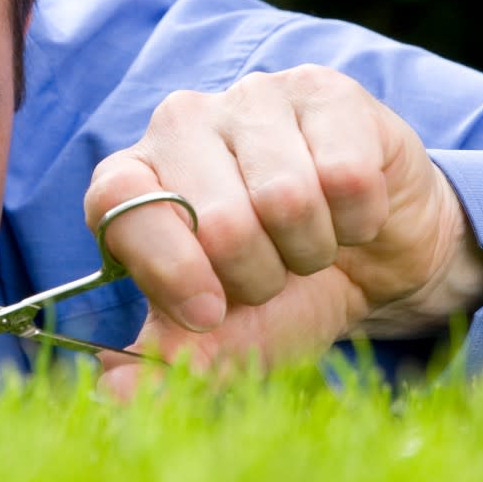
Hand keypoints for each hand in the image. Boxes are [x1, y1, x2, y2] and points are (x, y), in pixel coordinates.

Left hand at [84, 64, 482, 395]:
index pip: (118, 203)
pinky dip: (357, 220)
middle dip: (258, 276)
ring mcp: (252, 98)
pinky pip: (347, 174)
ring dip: (310, 249)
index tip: (207, 314)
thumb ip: (166, 364)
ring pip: (287, 198)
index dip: (165, 266)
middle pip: (217, 219)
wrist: (372, 259)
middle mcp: (180, 124)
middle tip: (270, 274)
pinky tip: (348, 213)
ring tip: (308, 244)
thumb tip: (110, 392)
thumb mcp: (222, 340)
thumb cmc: (280, 292)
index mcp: (134, 178)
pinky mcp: (324, 89)